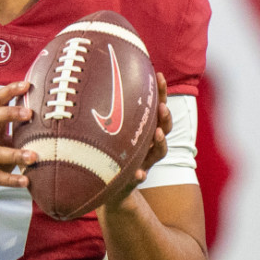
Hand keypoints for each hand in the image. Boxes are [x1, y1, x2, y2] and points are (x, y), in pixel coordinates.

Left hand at [104, 73, 170, 209]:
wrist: (109, 186)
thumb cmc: (109, 150)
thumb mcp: (109, 129)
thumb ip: (107, 109)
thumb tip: (94, 73)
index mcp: (144, 128)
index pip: (156, 107)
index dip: (160, 92)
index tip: (159, 75)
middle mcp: (149, 144)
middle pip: (164, 127)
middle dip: (165, 116)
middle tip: (162, 107)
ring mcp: (145, 161)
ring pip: (159, 151)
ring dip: (161, 142)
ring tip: (158, 134)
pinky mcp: (135, 178)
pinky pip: (140, 177)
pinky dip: (140, 175)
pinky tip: (139, 174)